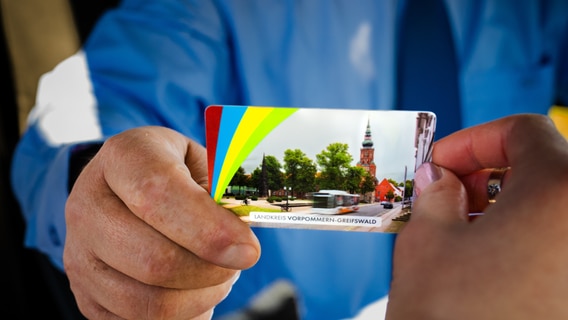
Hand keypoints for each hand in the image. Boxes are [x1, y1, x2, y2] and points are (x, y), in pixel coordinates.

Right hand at [64, 126, 259, 318]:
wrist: (131, 189)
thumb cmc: (179, 174)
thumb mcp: (204, 162)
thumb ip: (224, 192)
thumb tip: (242, 243)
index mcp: (123, 157)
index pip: (158, 195)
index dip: (208, 229)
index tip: (249, 250)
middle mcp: (88, 204)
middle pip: (154, 259)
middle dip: (212, 271)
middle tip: (238, 261)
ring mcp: (78, 254)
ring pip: (148, 302)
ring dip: (200, 297)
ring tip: (218, 276)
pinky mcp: (85, 294)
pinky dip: (181, 315)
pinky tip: (194, 291)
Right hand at [386, 114, 567, 318]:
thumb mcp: (425, 243)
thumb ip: (434, 196)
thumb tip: (441, 180)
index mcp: (562, 193)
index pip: (523, 131)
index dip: (473, 139)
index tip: (444, 163)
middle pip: (546, 168)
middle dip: (489, 175)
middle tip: (450, 197)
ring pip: (556, 209)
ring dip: (509, 209)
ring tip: (468, 235)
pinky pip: (562, 245)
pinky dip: (530, 242)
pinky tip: (495, 264)